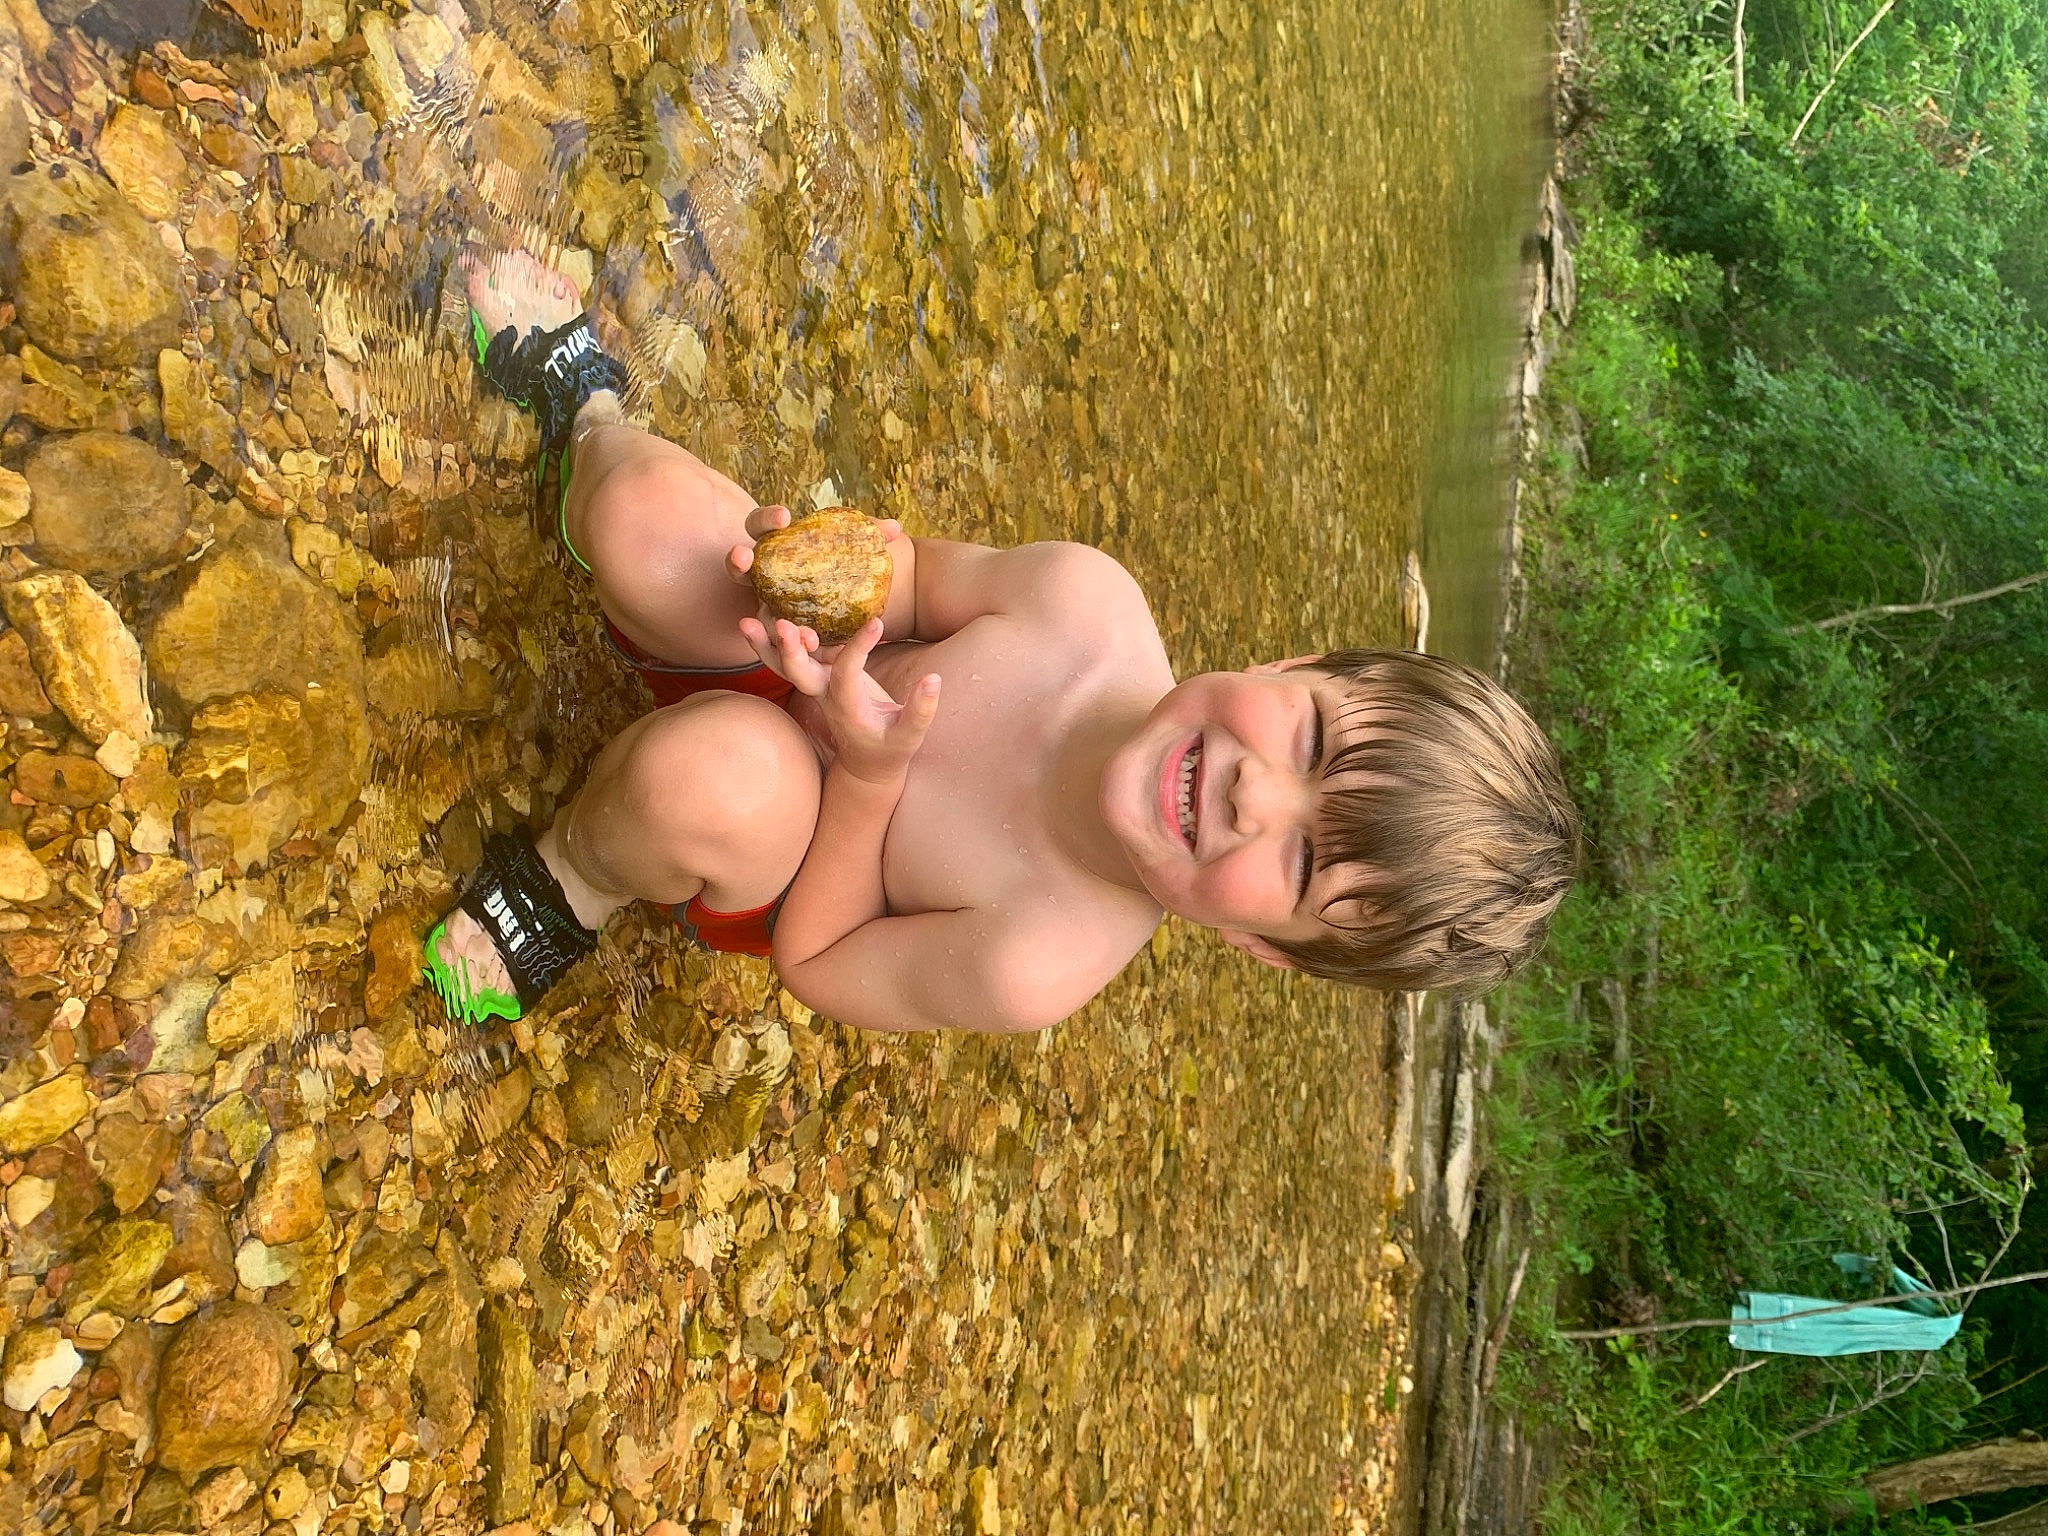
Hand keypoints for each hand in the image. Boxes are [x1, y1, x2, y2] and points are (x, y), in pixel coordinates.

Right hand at [726, 505, 906, 668]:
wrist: (845, 613)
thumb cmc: (841, 568)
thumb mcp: (854, 552)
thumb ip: (869, 539)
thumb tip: (894, 528)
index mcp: (773, 547)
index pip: (760, 526)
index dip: (766, 519)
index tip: (785, 516)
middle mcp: (760, 578)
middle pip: (738, 565)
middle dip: (737, 559)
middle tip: (744, 555)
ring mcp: (765, 610)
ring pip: (752, 612)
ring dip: (755, 616)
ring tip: (769, 621)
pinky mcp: (779, 639)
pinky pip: (778, 643)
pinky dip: (789, 643)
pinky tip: (810, 642)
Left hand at [738, 616, 938, 784]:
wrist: (867, 764)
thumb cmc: (890, 749)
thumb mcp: (909, 736)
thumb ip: (921, 711)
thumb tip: (934, 680)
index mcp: (848, 708)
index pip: (846, 674)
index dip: (858, 648)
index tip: (877, 623)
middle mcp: (827, 696)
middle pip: (798, 675)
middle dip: (789, 651)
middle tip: (780, 625)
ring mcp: (820, 687)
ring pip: (787, 666)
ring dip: (768, 645)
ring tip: (748, 621)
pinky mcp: (823, 677)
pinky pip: (799, 657)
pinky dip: (785, 640)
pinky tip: (776, 613)